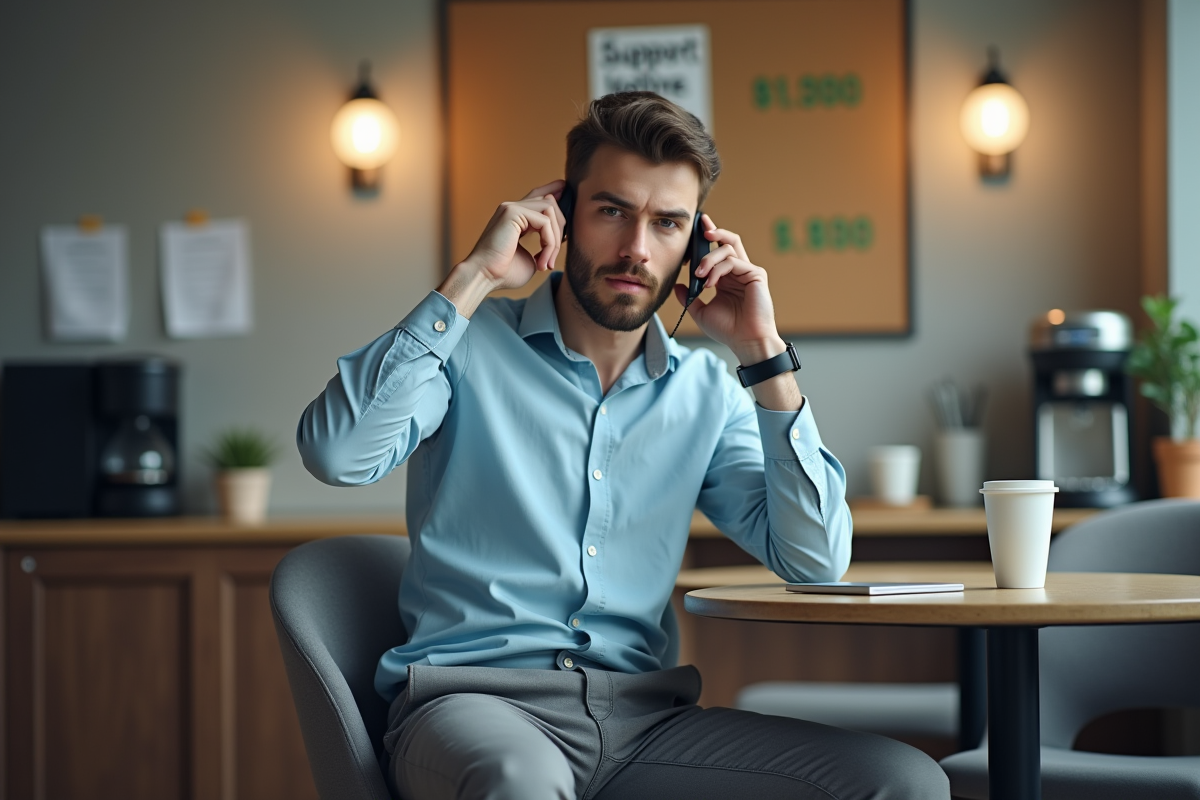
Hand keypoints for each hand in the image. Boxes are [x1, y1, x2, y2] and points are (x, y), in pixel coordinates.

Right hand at [438, 181, 564, 317]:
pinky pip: (545, 222)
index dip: (553, 190)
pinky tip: (541, 260)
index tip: (565, 189)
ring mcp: (511, 208)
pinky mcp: (512, 212)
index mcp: (515, 217)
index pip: (537, 196)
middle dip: (560, 230)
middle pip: (549, 203)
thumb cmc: (505, 273)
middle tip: (552, 259)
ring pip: (550, 210)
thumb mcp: (533, 257)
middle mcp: (512, 208)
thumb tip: (562, 238)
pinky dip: (549, 243)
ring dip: (555, 240)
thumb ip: (545, 244)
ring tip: (547, 262)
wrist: (484, 276)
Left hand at [672, 214, 785, 364]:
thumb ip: (689, 298)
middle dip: (714, 231)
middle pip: (728, 240)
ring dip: (708, 258)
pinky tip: (709, 283)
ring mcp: (748, 271)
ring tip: (698, 274)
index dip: (710, 236)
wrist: (745, 342)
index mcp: (727, 277)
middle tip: (701, 229)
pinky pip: (733, 262)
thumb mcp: (701, 312)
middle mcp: (739, 271)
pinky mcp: (756, 275)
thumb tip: (678, 286)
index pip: (719, 250)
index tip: (697, 228)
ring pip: (727, 249)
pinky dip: (717, 270)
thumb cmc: (728, 329)